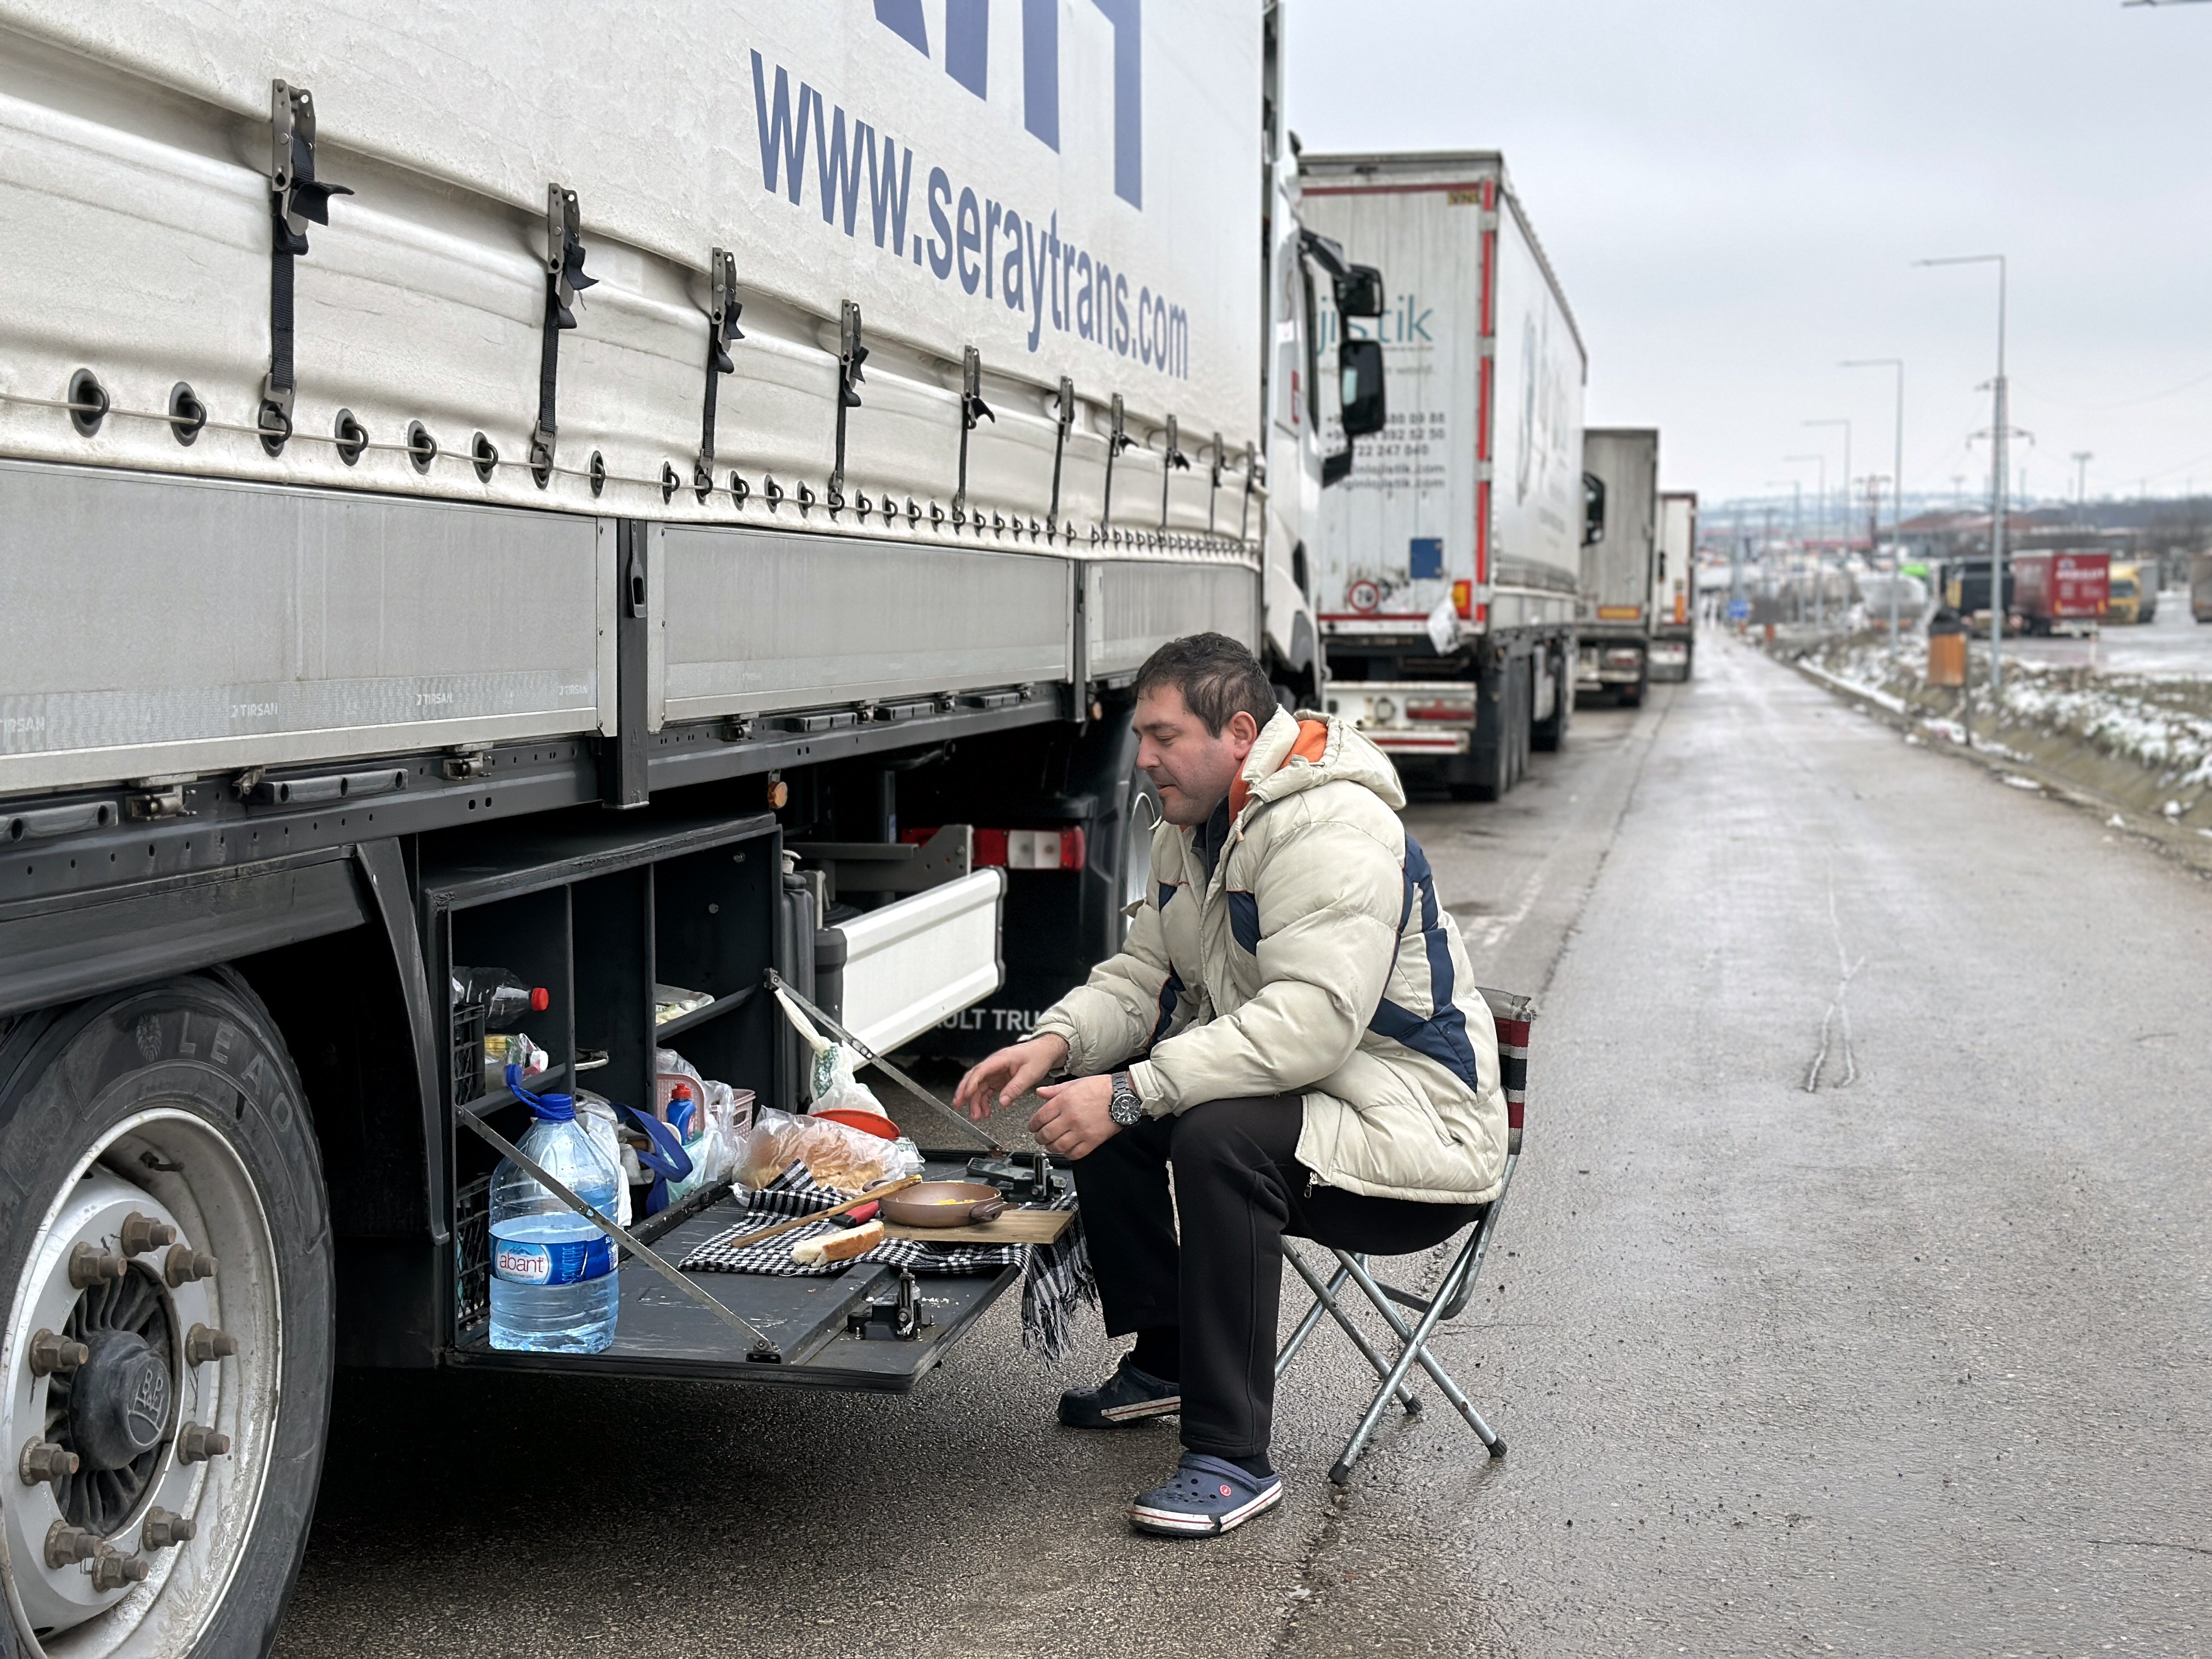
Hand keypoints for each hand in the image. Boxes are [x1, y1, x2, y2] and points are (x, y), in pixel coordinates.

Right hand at [954, 1033, 1069, 1120]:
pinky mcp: (998, 1079)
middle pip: (974, 1078)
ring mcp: (995, 1072)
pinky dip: (984, 1101)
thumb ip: (1015, 1088)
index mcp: (1000, 1059)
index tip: (966, 1096)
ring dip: (975, 1101)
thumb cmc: (1038, 1056)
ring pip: (979, 1087)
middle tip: (958, 1105)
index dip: (971, 1084)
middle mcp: (994, 1065)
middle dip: (964, 1092)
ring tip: (977, 1116)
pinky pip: (987, 1090)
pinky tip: (986, 1111)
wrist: (1045, 1051)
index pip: (980, 1071)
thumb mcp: (1030, 1073)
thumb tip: (1003, 1102)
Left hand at [1029, 1074, 1119, 1159]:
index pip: (1040, 1118)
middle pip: (1046, 1134)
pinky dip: (1067, 1154)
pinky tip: (1066, 1150)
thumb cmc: (1101, 1088)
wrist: (1123, 1095)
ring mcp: (1081, 1131)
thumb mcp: (1075, 1083)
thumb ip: (1054, 1090)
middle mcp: (1070, 1117)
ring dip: (1051, 1147)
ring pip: (1058, 1146)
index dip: (1033, 1125)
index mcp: (1064, 1102)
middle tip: (1040, 1137)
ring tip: (1051, 1144)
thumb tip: (1040, 1092)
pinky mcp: (1092, 1141)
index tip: (1033, 1127)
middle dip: (1039, 1137)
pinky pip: (1075, 1154)